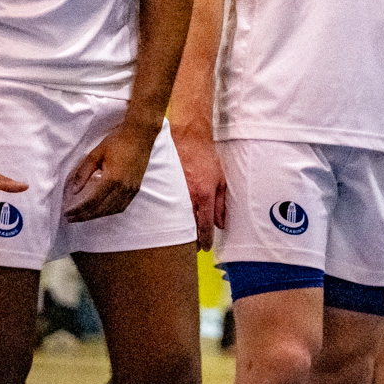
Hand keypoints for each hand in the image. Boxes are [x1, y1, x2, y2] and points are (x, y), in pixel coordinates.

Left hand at [64, 121, 156, 222]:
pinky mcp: (136, 188)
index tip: (67, 214)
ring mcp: (131, 189)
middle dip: (84, 216)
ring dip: (96, 215)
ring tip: (83, 216)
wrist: (140, 135)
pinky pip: (122, 206)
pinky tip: (101, 210)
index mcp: (112, 179)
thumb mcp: (95, 154)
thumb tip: (74, 190)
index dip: (78, 210)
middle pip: (101, 209)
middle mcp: (123, 188)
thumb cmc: (117, 141)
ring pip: (112, 210)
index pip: (92, 201)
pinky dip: (109, 211)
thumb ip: (83, 173)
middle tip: (71, 218)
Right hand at [172, 126, 226, 250]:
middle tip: (192, 247)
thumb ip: (221, 203)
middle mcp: (188, 196)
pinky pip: (164, 205)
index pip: (204, 226)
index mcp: (204, 195)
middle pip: (187, 227)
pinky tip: (166, 221)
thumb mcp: (220, 180)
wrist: (188, 137)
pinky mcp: (163, 185)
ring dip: (177, 230)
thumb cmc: (205, 157)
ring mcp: (174, 191)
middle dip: (190, 240)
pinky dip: (166, 215)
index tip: (205, 247)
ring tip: (179, 238)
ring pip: (174, 218)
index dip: (205, 239)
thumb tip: (221, 223)